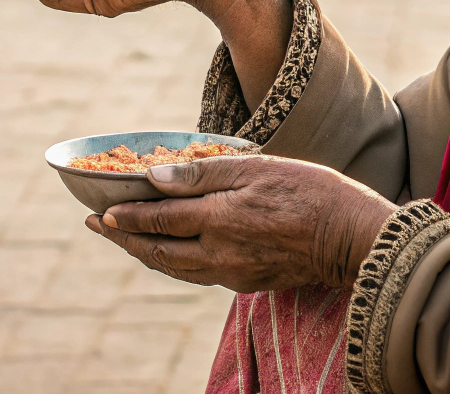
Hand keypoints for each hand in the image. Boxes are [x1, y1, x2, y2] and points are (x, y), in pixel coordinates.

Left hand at [86, 154, 394, 292]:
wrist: (351, 237)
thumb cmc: (308, 191)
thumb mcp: (255, 168)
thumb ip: (203, 174)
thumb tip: (155, 177)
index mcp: (219, 219)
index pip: (159, 218)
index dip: (127, 216)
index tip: (100, 212)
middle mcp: (219, 253)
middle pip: (158, 250)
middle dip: (125, 239)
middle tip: (98, 226)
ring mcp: (233, 272)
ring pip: (175, 268)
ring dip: (146, 254)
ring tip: (125, 240)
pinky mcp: (247, 281)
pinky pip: (197, 275)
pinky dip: (174, 263)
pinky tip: (170, 252)